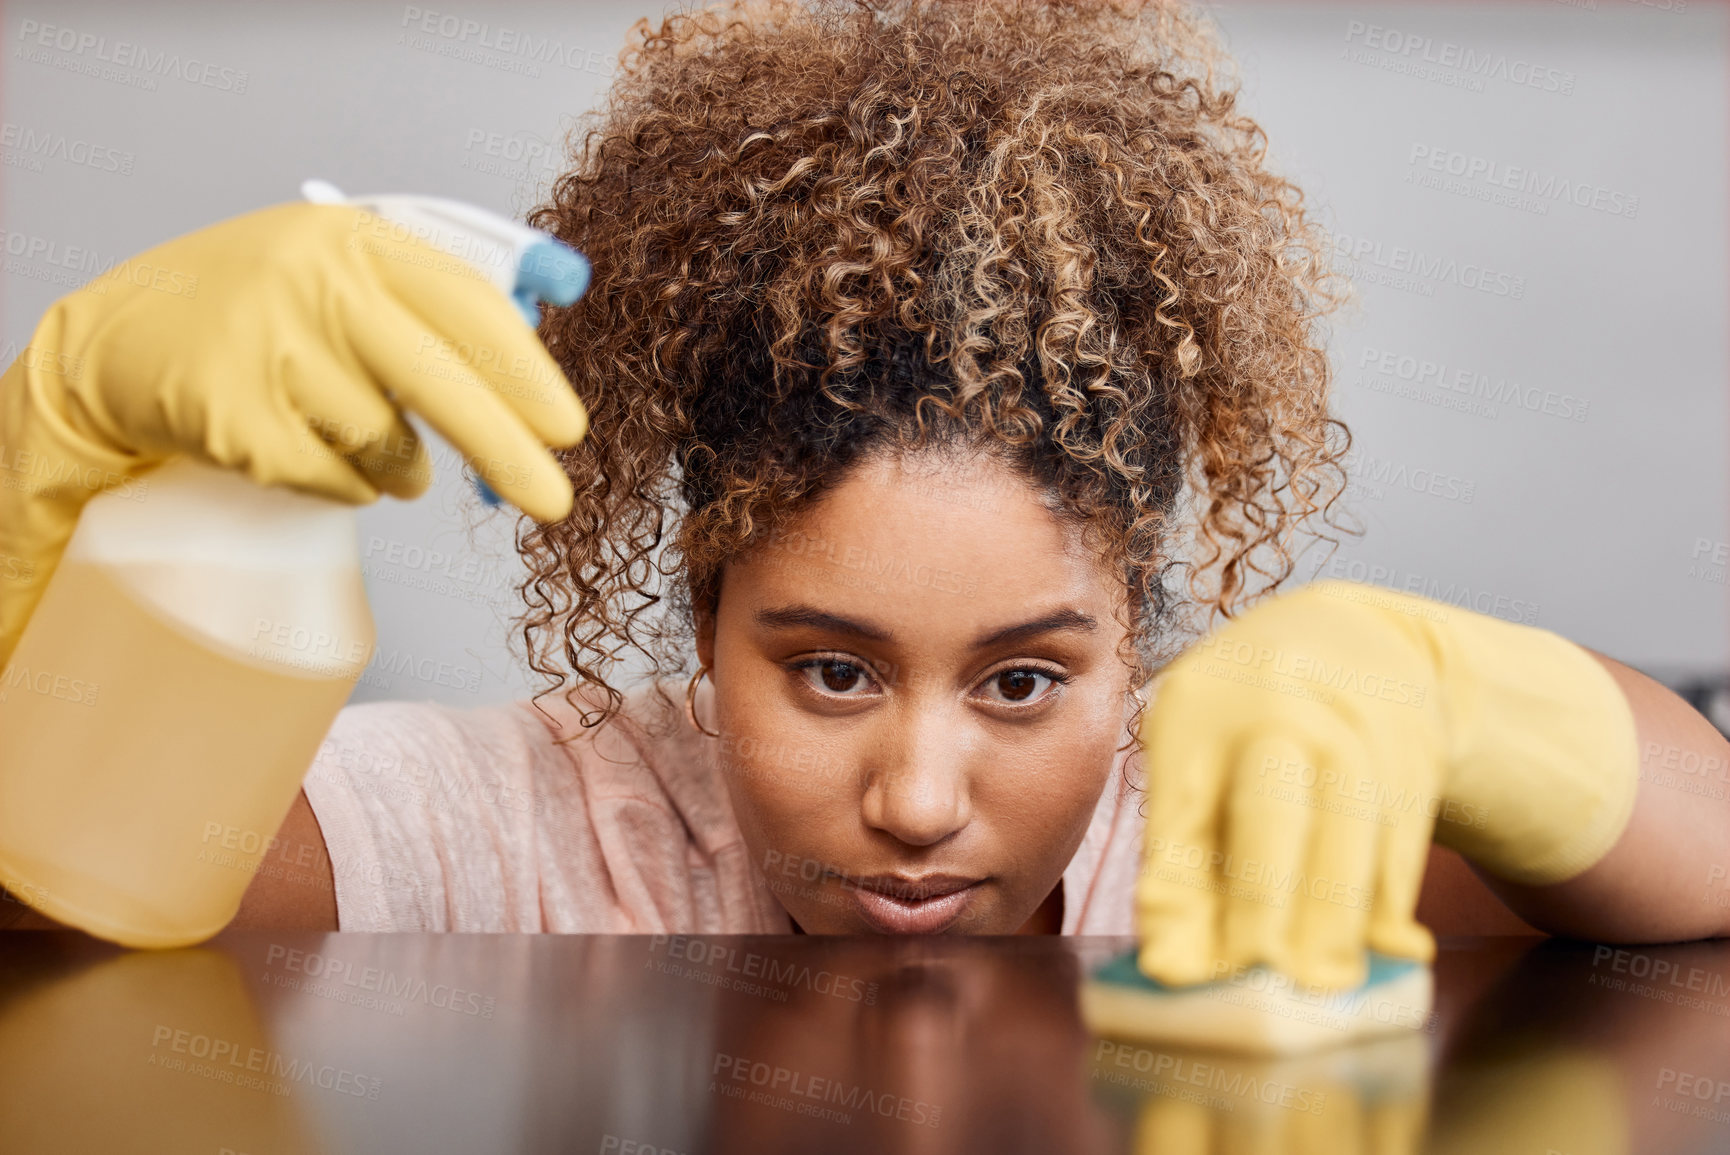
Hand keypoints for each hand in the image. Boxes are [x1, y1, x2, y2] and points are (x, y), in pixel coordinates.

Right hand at [0, 201, 588, 667]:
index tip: (567, 429)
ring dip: (398, 467)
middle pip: (439, 382)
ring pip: (386, 445)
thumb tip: (541, 367)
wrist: (118, 343)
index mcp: (355, 239)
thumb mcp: (341, 277)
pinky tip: (306, 450)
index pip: (466, 302)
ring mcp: (266, 347)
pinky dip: (339, 484)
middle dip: (506, 451)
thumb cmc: (261, 315)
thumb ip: (433, 312)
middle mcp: (313, 281)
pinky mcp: (230, 414)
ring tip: (366, 444)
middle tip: (554, 503)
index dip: (526, 371)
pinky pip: (332, 481)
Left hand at [1135, 580, 1639, 989]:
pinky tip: (1381, 944)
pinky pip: (1403, 829)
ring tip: (1321, 981)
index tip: (1176, 967)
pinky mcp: (1416, 737)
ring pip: (1348, 823)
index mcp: (1193, 705)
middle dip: (1263, 898)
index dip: (1180, 891)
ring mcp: (1350, 711)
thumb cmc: (1250, 731)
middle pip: (1270, 805)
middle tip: (1258, 976)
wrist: (1353, 641)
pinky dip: (1391, 896)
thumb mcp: (1199, 768)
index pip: (1180, 809)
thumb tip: (1172, 961)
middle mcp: (1270, 697)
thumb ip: (1186, 862)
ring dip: (1336, 915)